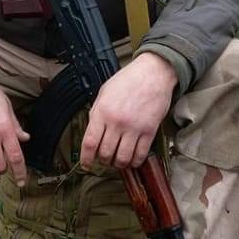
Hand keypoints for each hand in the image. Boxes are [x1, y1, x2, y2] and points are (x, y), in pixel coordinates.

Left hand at [80, 52, 177, 170]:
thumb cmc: (128, 80)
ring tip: (118, 160)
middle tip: (105, 159)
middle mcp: (117, 121)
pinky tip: (132, 159)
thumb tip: (92, 133)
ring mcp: (134, 128)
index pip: (90, 143)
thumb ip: (97, 113)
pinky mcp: (149, 131)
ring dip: (119, 163)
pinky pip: (140, 155)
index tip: (87, 164)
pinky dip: (135, 161)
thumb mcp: (104, 93)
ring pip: (123, 158)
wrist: (153, 73)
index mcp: (102, 111)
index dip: (86, 158)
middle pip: (105, 153)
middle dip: (103, 160)